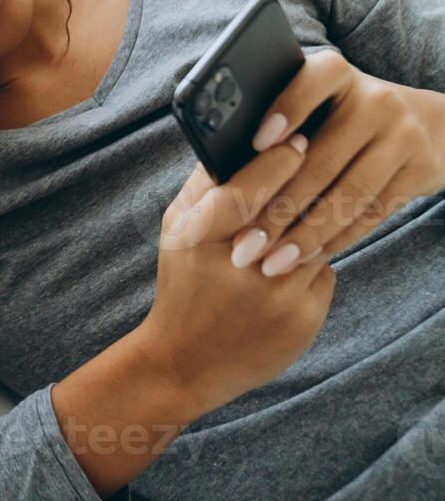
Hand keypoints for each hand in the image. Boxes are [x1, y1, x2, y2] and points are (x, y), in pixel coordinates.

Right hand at [143, 150, 336, 410]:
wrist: (188, 360)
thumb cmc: (184, 285)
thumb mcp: (177, 232)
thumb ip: (202, 187)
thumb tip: (228, 139)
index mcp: (200, 239)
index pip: (245, 192)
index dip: (276, 163)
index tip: (296, 141)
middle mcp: (238, 268)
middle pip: (287, 210)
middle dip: (306, 181)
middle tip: (319, 157)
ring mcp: (274, 295)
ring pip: (313, 238)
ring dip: (312, 223)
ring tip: (302, 214)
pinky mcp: (301, 317)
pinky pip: (324, 270)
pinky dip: (312, 262)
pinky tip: (292, 267)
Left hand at [232, 48, 444, 275]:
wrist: (425, 126)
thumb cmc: (341, 117)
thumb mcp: (316, 105)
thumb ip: (278, 125)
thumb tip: (223, 170)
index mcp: (334, 74)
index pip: (310, 84)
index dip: (285, 111)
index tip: (255, 144)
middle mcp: (373, 100)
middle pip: (319, 159)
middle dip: (276, 208)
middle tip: (242, 243)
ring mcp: (401, 135)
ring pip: (347, 194)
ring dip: (304, 235)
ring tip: (270, 262)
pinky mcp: (419, 170)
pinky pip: (372, 212)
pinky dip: (336, 239)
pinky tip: (307, 256)